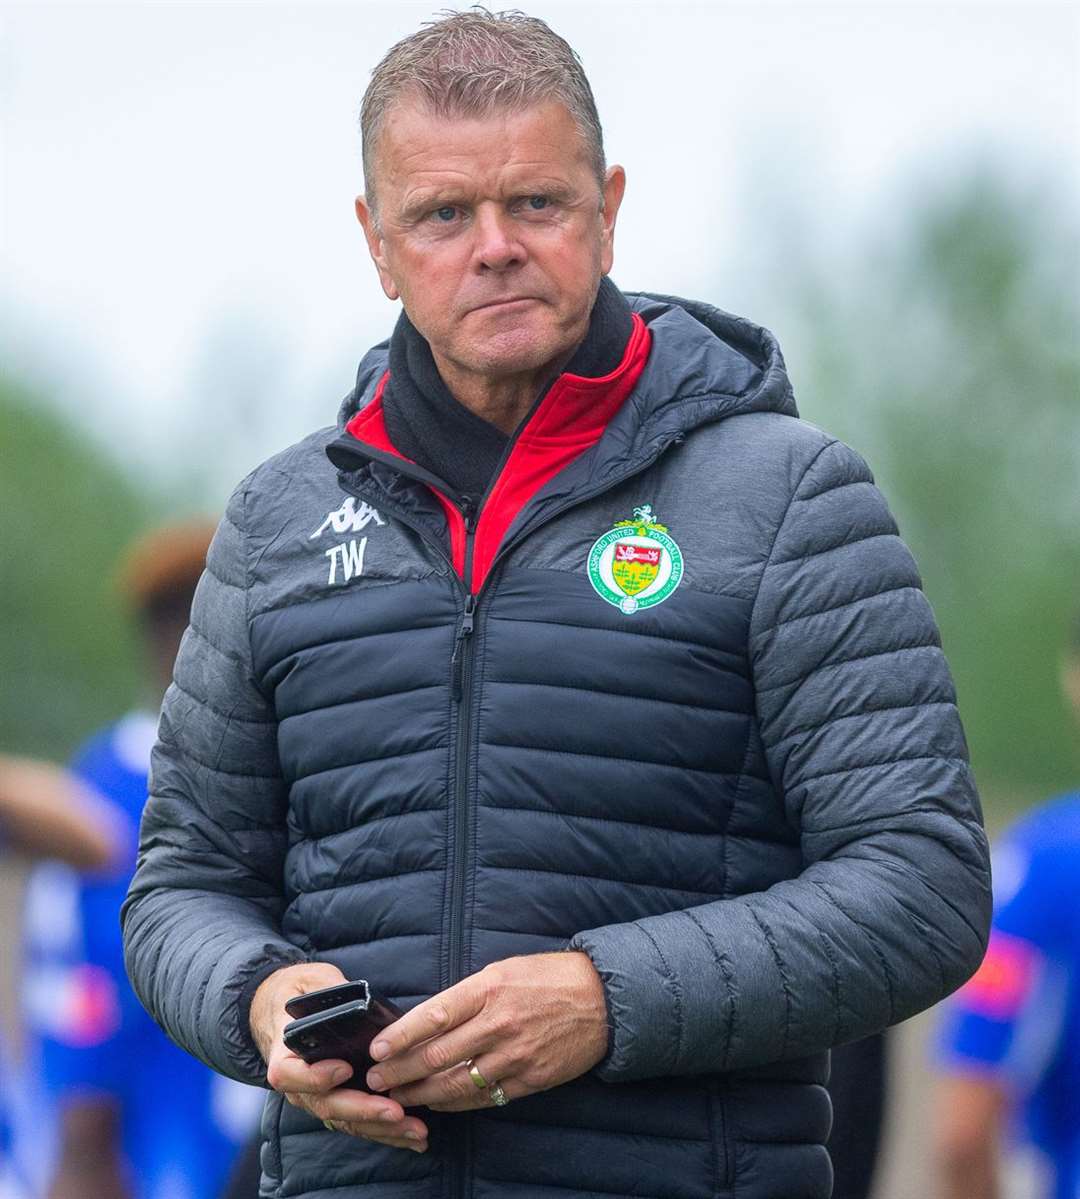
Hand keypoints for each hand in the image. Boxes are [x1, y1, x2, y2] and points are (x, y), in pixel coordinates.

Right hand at [250, 962, 429, 1151]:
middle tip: (396, 1112)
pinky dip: (384, 1131)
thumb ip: (329, 992)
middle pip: (325, 1105)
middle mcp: (297, 1084)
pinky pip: (357, 1123)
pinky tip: (412, 1135)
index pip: (289, 1074)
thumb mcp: (311, 983)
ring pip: (345, 1121)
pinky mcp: (335, 1103)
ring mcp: (315, 1097)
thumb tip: (356, 1001)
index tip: (345, 1070)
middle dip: (364, 1111)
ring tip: (416, 1131)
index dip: (315, 1077)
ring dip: (381, 1129)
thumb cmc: (301, 992)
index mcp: (284, 1052)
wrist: (282, 1008)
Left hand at [363, 951, 607, 1110]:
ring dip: (422, 1092)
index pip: (434, 1014)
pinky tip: (439, 1103)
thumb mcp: (504, 970)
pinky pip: (486, 1098)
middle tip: (377, 1078)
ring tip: (400, 1095)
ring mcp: (515, 1054)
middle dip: (401, 1070)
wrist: (602, 998)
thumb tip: (427, 1020)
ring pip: (457, 1083)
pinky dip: (457, 1104)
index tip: (377, 1049)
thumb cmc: (548, 977)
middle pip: (438, 1055)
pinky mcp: (531, 1079)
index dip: (401, 1036)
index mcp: (489, 988)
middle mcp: (499, 1022)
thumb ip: (468, 995)